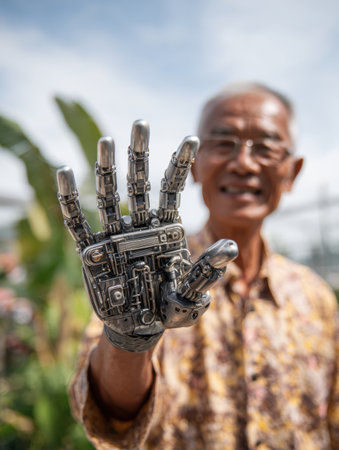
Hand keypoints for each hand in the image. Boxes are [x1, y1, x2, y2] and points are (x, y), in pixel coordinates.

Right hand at [56, 120, 237, 351]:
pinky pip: (79, 222)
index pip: (173, 190)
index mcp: (167, 231)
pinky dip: (71, 200)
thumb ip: (207, 269)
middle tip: (142, 123)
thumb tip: (232, 246)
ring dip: (107, 168)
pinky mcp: (94, 252)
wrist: (142, 329)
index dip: (182, 165)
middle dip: (141, 154)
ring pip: (111, 196)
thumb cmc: (170, 309)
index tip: (192, 138)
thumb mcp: (192, 292)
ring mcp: (117, 236)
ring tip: (106, 139)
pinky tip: (65, 173)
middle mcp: (141, 227)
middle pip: (140, 183)